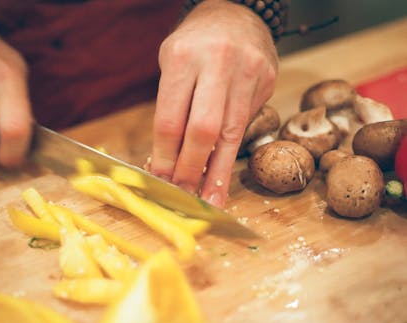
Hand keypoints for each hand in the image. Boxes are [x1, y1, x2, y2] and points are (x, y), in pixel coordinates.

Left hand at [151, 0, 277, 207]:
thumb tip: (167, 160)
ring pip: (232, 135)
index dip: (166, 156)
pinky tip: (222, 169)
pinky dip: (230, 150)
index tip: (160, 179)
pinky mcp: (268, 81)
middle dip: (192, 169)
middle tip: (183, 194)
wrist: (236, 14)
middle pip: (204, 131)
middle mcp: (219, 63)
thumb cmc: (195, 44)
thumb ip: (172, 107)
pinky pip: (245, 124)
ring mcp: (248, 72)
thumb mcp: (172, 64)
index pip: (172, 120)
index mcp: (184, 57)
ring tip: (210, 199)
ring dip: (218, 173)